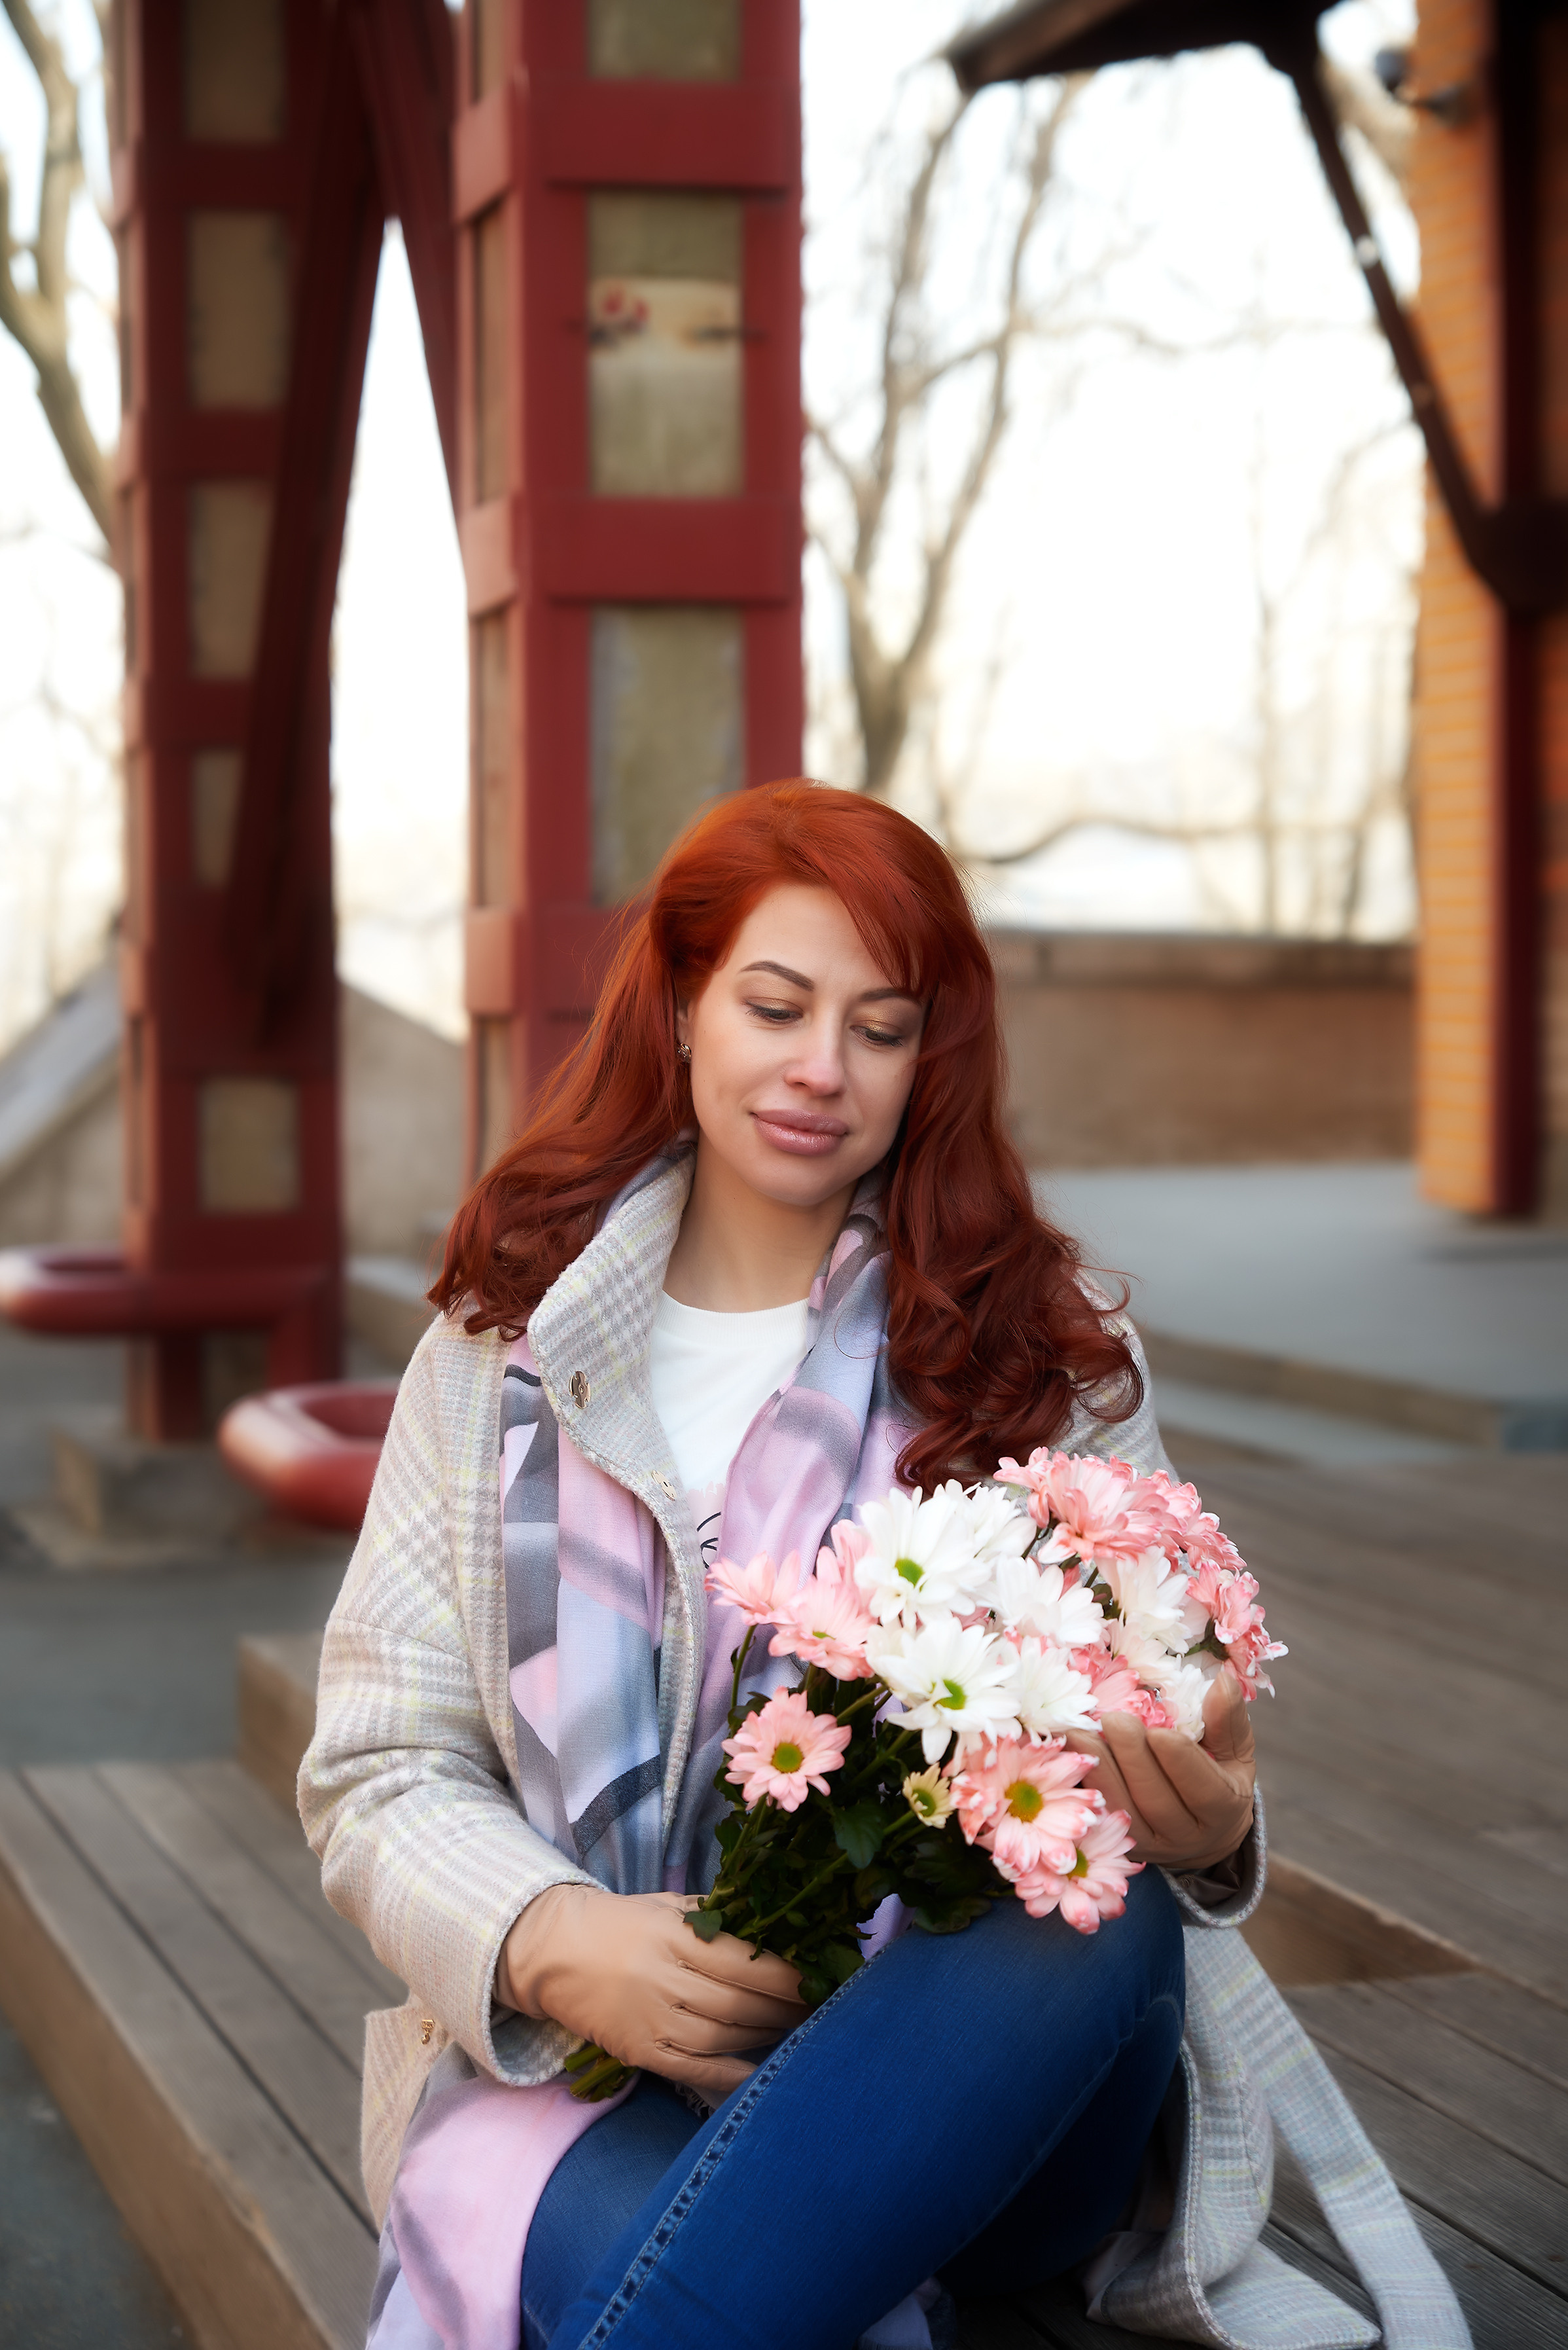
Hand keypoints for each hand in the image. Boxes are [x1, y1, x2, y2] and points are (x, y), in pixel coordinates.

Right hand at [499, 1886, 808, 2102]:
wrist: (552, 1952)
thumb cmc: (620, 1923)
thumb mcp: (667, 1906)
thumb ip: (716, 1917)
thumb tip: (772, 1926)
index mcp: (673, 1937)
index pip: (743, 1960)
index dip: (785, 1975)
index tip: (817, 1977)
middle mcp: (663, 1980)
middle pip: (739, 2004)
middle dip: (785, 2009)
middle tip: (818, 2008)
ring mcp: (650, 2021)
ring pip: (722, 2037)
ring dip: (765, 2036)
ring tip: (795, 2029)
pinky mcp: (640, 2052)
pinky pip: (695, 2068)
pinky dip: (731, 2074)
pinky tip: (760, 2071)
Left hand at [1064, 1664, 1255, 1873]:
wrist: (1205, 1833)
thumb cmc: (1219, 1778)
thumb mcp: (1234, 1752)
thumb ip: (1228, 1720)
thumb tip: (1224, 1681)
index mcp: (1223, 1810)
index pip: (1204, 1791)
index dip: (1181, 1762)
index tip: (1159, 1731)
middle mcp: (1188, 1835)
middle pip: (1156, 1800)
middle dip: (1132, 1758)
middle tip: (1113, 1719)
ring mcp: (1152, 1844)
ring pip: (1124, 1810)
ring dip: (1100, 1770)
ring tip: (1080, 1734)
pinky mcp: (1122, 1842)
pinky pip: (1100, 1817)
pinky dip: (1084, 1786)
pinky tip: (1068, 1757)